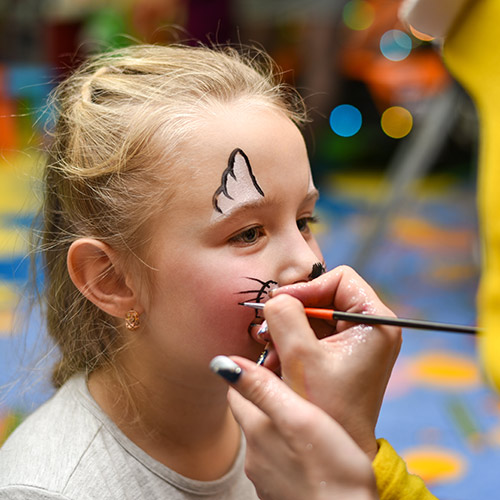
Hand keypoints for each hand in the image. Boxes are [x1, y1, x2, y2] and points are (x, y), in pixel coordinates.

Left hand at [214, 355, 378, 499]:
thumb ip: (261, 389)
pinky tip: (309, 450)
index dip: (251, 374)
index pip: (237, 392)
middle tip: (295, 386)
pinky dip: (288, 450)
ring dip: (279, 425)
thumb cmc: (332, 471)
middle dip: (266, 398)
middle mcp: (254, 456)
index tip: (274, 364)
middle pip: (251, 414)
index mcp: (257, 431)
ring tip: (306, 417)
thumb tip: (221, 363)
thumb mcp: (299, 418)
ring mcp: (266, 478)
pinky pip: (279, 462)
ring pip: (266, 438)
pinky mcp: (281, 493)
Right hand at [263, 265, 401, 457]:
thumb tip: (274, 297)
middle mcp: (371, 327)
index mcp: (376, 322)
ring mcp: (357, 341)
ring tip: (270, 352)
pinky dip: (292, 344)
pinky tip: (277, 361)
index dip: (306, 287)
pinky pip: (313, 334)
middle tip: (268, 330)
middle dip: (292, 313)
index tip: (279, 304)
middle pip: (324, 296)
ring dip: (287, 330)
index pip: (339, 278)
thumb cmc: (328, 408)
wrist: (338, 450)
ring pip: (314, 316)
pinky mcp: (343, 354)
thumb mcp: (300, 357)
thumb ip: (284, 316)